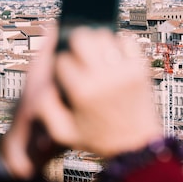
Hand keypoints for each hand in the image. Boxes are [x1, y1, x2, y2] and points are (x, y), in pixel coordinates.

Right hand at [1, 27, 162, 178]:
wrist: (136, 146)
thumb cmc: (98, 139)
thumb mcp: (63, 132)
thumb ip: (45, 109)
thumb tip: (42, 84)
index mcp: (82, 91)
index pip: (61, 60)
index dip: (59, 64)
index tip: (64, 73)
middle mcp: (103, 77)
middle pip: (81, 37)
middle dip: (74, 43)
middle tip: (77, 54)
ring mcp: (124, 70)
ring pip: (103, 35)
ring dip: (95, 41)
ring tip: (94, 54)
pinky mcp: (140, 68)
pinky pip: (126, 40)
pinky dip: (118, 43)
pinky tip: (113, 55)